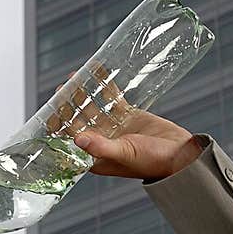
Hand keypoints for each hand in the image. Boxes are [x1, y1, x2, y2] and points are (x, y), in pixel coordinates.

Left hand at [50, 63, 202, 181]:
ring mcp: (114, 127)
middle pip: (79, 120)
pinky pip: (111, 98)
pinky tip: (96, 71)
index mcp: (95, 156)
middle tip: (61, 89)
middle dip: (68, 105)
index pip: (70, 138)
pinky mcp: (128, 115)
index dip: (59, 125)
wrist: (182, 155)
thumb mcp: (125, 154)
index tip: (50, 110)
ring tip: (74, 77)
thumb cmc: (154, 162)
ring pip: (93, 107)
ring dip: (83, 94)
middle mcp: (102, 141)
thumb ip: (101, 147)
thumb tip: (78, 138)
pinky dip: (103, 86)